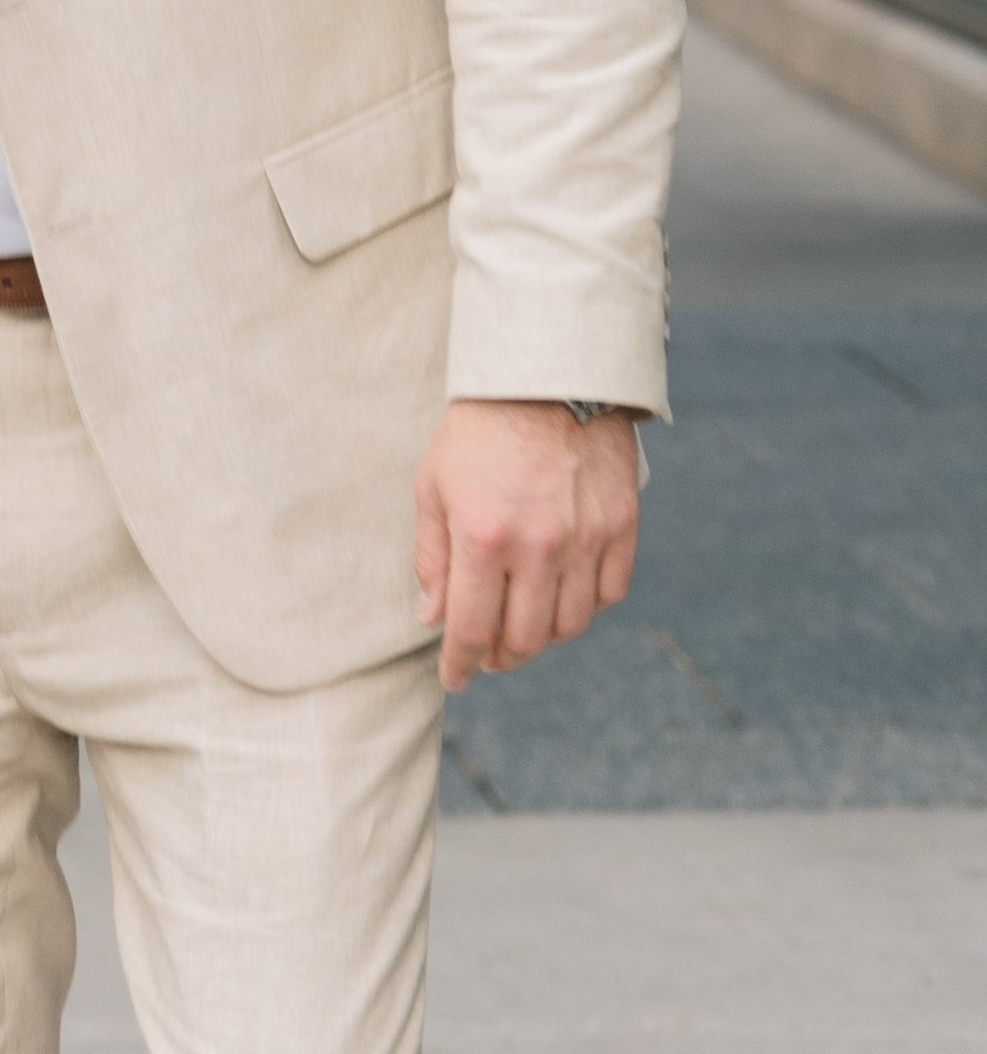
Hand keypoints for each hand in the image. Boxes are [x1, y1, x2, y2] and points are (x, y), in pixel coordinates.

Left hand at [413, 398, 640, 694]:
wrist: (546, 374)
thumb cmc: (478, 429)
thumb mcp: (434, 486)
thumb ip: (432, 557)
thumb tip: (432, 619)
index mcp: (483, 537)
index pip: (472, 629)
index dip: (461, 665)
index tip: (455, 679)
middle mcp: (539, 546)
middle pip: (525, 638)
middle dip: (501, 657)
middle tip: (488, 655)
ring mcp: (586, 538)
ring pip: (570, 625)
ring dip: (543, 638)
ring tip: (523, 626)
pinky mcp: (621, 525)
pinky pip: (609, 593)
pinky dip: (585, 607)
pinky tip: (563, 597)